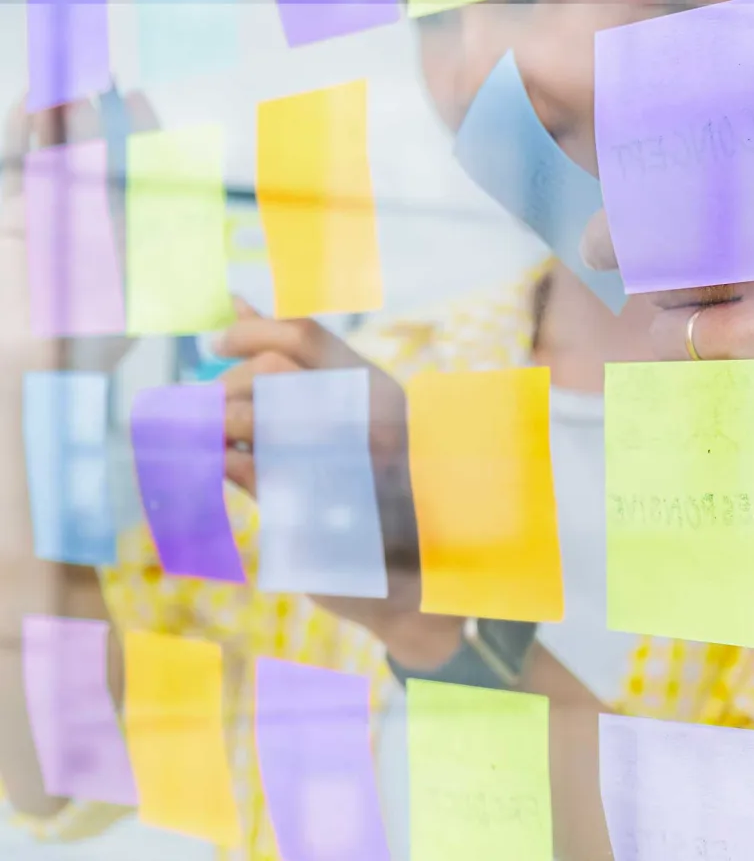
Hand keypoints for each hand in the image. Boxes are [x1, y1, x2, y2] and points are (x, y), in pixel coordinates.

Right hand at [0, 94, 158, 369]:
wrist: (30, 366)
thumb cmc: (85, 344)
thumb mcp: (141, 304)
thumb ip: (174, 280)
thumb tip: (223, 277)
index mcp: (119, 230)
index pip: (131, 170)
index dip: (137, 136)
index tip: (137, 103)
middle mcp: (82, 216)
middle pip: (89, 152)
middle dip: (94, 117)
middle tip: (100, 78)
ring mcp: (43, 212)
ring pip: (49, 150)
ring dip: (56, 114)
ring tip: (65, 78)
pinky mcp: (9, 215)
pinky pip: (14, 163)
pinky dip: (19, 131)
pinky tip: (31, 102)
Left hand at [213, 301, 458, 664]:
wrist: (416, 579)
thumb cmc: (375, 488)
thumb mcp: (350, 416)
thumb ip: (297, 364)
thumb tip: (237, 301)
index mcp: (377, 390)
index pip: (304, 336)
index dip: (249, 331)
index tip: (214, 345)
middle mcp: (366, 418)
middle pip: (270, 372)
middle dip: (227, 387)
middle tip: (212, 411)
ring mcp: (341, 460)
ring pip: (251, 417)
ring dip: (216, 425)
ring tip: (211, 440)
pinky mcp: (314, 505)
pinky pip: (243, 468)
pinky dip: (218, 462)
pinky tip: (219, 467)